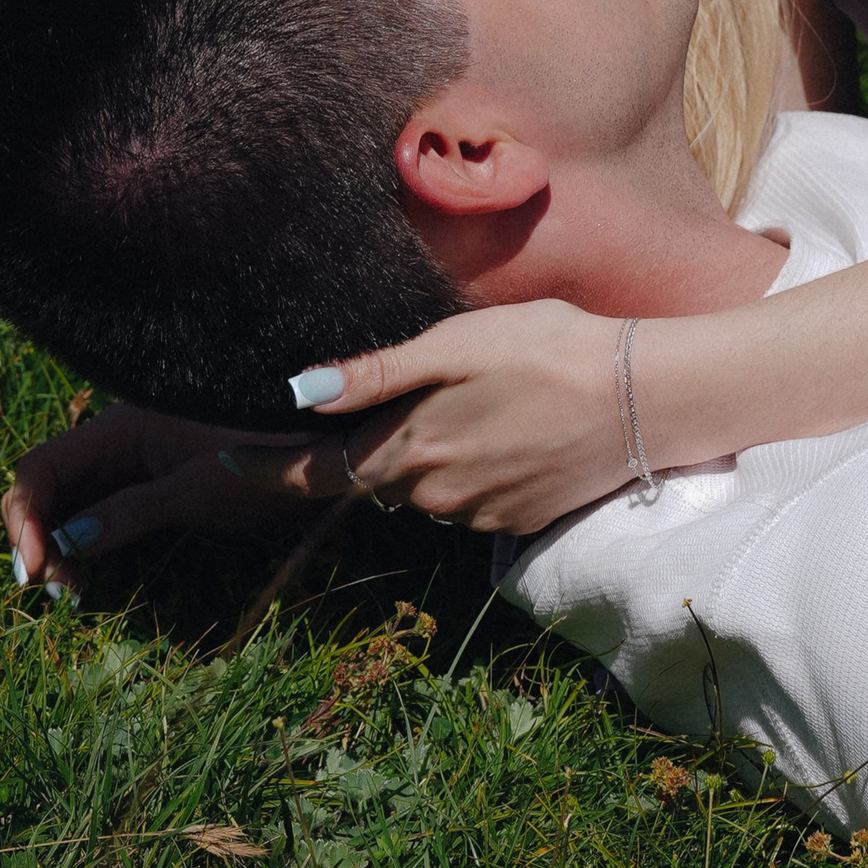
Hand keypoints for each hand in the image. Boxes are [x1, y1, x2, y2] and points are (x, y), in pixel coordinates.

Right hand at [2, 396, 415, 583]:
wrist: (339, 436)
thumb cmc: (276, 450)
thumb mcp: (202, 488)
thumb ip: (132, 510)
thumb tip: (67, 542)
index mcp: (121, 424)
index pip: (41, 469)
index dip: (25, 519)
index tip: (37, 573)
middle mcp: (120, 437)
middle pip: (50, 487)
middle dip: (40, 540)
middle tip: (61, 594)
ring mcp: (139, 459)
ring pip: (74, 503)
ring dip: (62, 547)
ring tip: (75, 593)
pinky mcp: (161, 482)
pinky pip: (106, 510)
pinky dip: (92, 544)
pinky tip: (96, 576)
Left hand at [294, 298, 629, 535]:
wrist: (642, 399)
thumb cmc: (546, 352)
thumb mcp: (454, 345)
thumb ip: (376, 375)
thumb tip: (299, 393)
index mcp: (406, 451)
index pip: (312, 474)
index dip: (263, 470)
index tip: (225, 459)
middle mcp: (432, 497)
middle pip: (373, 476)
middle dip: (369, 445)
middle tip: (397, 393)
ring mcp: (478, 516)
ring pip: (424, 488)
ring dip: (428, 455)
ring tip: (477, 399)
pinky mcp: (518, 521)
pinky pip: (472, 498)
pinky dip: (475, 467)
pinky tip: (510, 427)